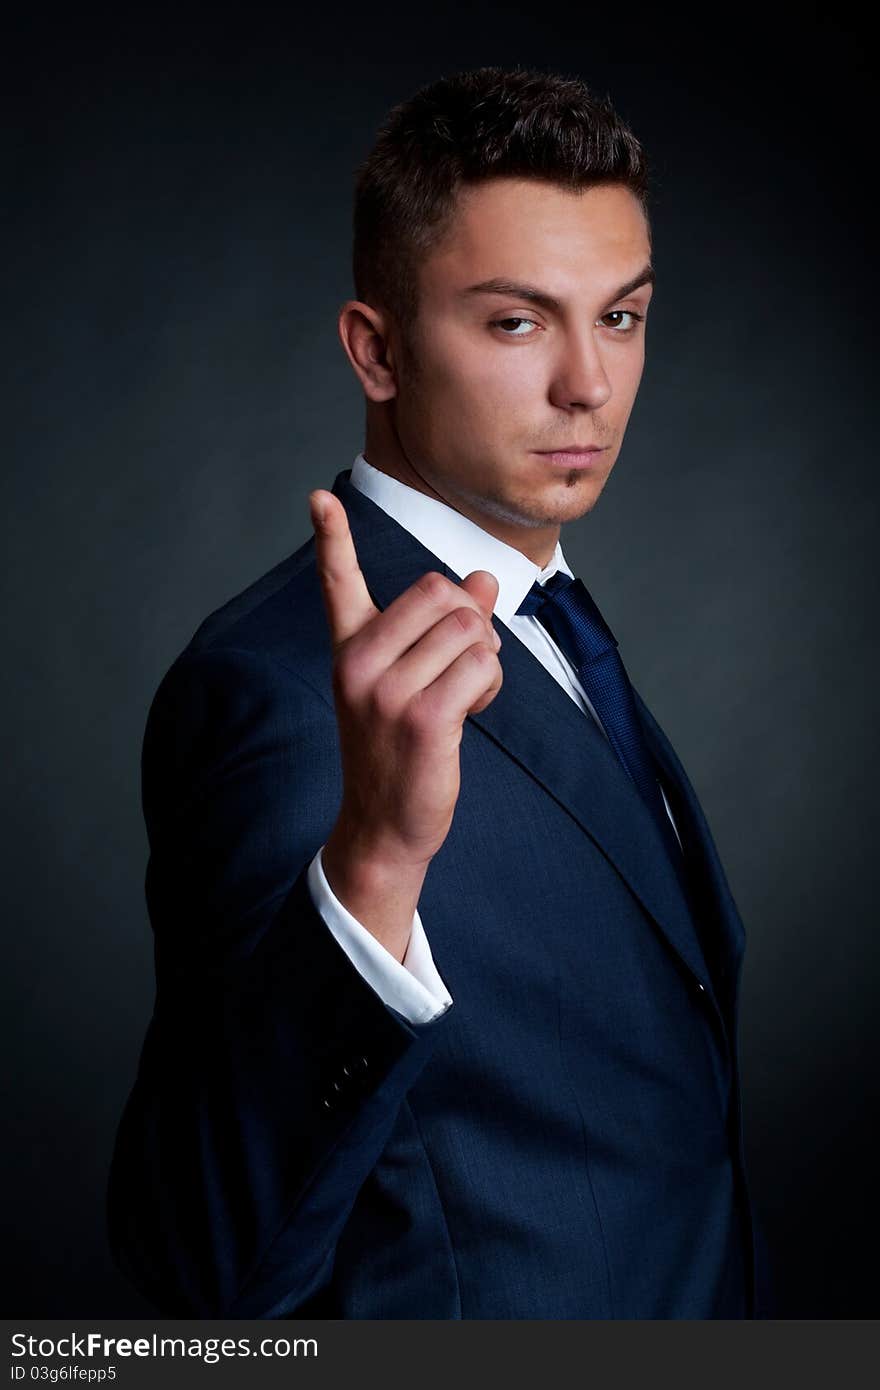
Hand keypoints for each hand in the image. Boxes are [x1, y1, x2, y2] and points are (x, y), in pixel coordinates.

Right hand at [310, 488, 502, 957]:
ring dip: (486, 660)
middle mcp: (359, 663)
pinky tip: (471, 711)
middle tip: (460, 667)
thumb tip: (484, 578)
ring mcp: (387, 691)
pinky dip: (490, 684)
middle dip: (469, 622)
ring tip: (464, 696)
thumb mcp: (415, 681)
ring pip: (469, 630)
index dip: (332, 538)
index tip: (319, 498)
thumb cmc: (402, 748)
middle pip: (440, 593)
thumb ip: (447, 627)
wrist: (384, 824)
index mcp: (350, 649)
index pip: (338, 583)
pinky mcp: (422, 719)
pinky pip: (480, 667)